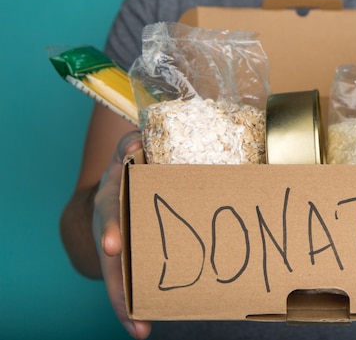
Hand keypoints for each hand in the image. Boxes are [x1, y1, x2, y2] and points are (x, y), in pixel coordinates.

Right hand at [92, 131, 151, 338]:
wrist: (115, 192)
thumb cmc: (126, 174)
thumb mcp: (124, 157)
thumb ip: (129, 145)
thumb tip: (138, 138)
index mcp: (110, 203)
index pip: (110, 215)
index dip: (111, 230)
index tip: (112, 246)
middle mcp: (110, 231)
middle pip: (111, 261)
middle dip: (117, 281)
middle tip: (126, 303)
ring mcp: (118, 251)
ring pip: (119, 282)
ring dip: (126, 307)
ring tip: (140, 330)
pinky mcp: (130, 264)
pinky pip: (131, 288)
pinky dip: (134, 309)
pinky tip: (143, 329)